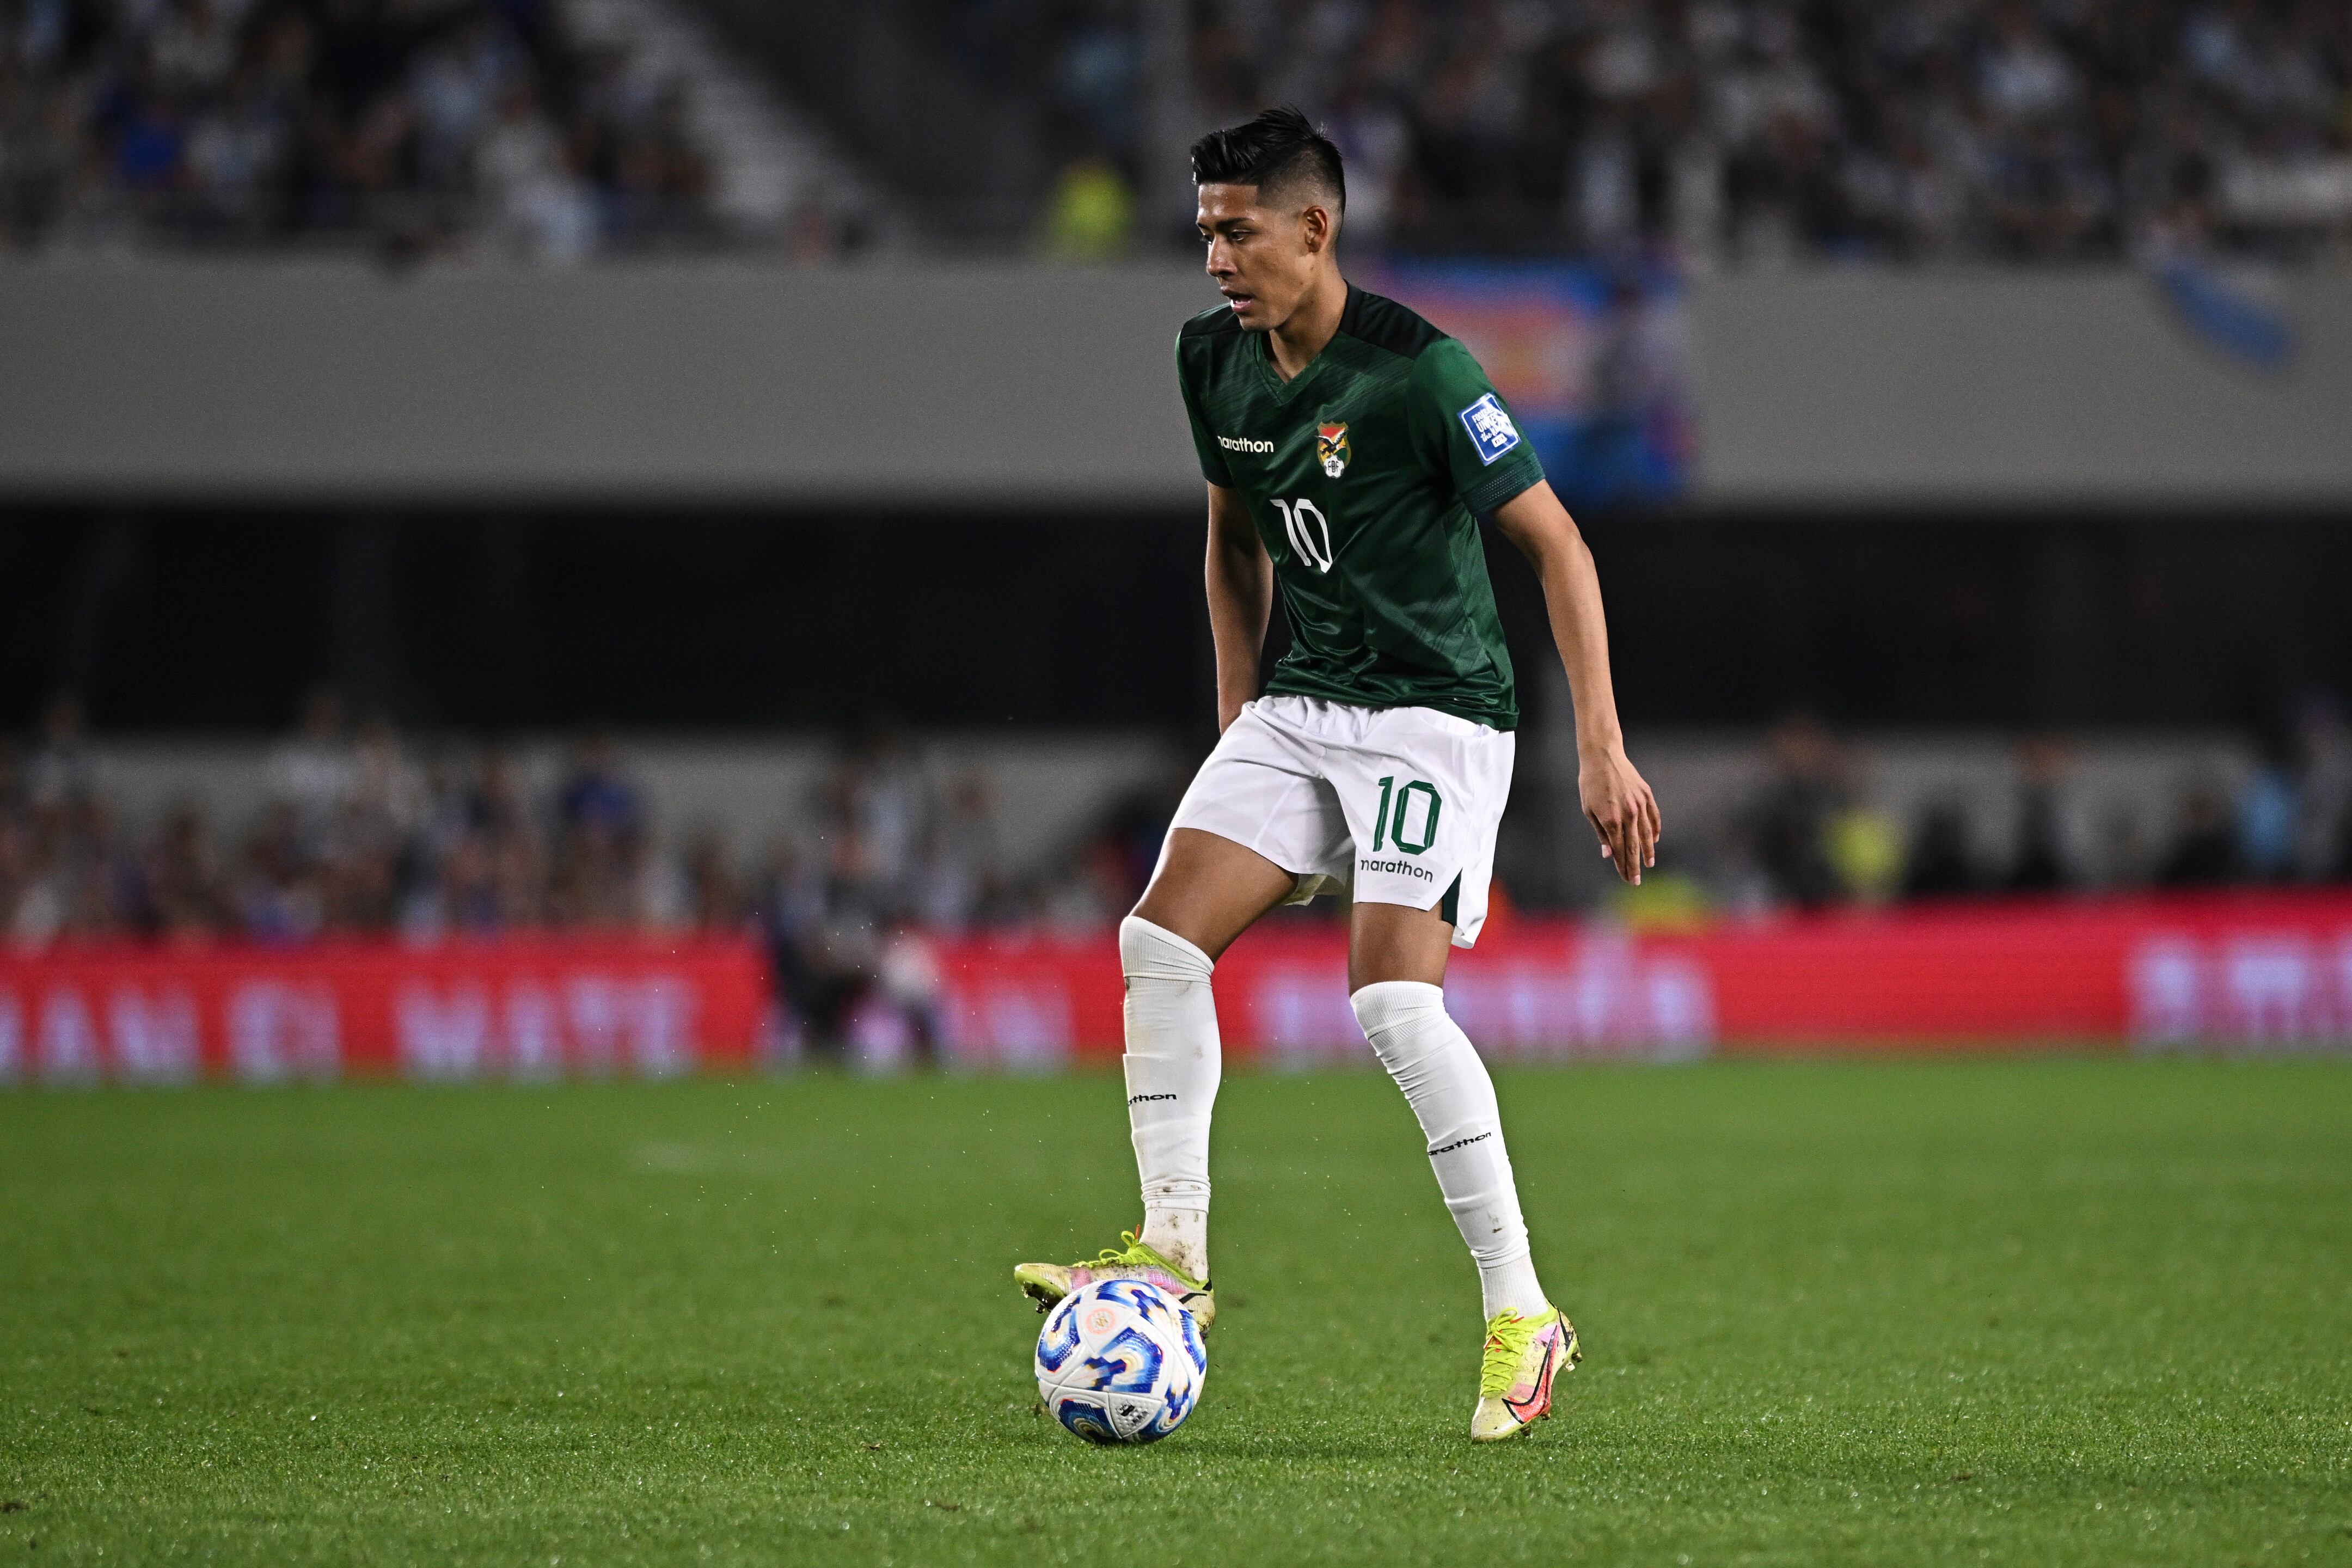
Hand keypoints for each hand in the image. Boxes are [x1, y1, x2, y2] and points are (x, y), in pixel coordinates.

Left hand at [1579, 745, 1660, 884]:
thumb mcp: (1588, 810)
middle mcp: (1628, 814)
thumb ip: (1601, 833)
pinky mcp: (1646, 795)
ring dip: (1648, 851)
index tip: (1627, 879)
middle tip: (1637, 881)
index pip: (1619, 850)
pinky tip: (1655, 839)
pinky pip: (1654, 817)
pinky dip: (1655, 829)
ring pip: (1647, 834)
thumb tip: (1609, 854)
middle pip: (1634, 847)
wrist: (1602, 756)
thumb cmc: (1590, 783)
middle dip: (1635, 866)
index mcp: (1611, 820)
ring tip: (1649, 863)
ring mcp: (1639, 804)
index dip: (1623, 866)